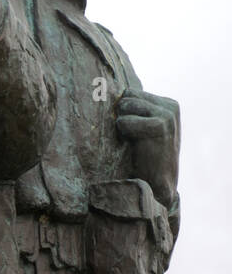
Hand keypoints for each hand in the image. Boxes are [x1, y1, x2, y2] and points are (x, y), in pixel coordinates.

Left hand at [116, 89, 179, 206]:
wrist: (156, 184)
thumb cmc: (143, 156)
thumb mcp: (143, 127)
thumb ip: (134, 110)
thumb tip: (102, 90)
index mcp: (168, 104)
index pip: (130, 92)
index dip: (124, 112)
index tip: (133, 132)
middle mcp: (170, 106)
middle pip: (127, 95)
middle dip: (123, 115)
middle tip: (133, 137)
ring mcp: (168, 114)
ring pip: (125, 104)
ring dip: (123, 124)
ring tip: (135, 141)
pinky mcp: (161, 125)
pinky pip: (125, 121)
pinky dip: (124, 132)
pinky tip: (136, 145)